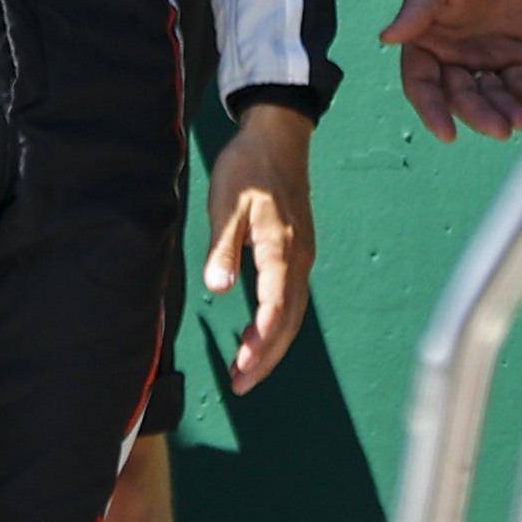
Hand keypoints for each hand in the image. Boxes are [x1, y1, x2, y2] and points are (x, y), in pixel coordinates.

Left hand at [203, 102, 319, 390]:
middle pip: (288, 320)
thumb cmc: (248, 167)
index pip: (276, 306)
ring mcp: (302, 257)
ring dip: (272, 346)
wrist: (279, 136)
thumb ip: (222, 246)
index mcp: (281, 248)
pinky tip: (259, 336)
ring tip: (246, 372)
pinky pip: (291, 299)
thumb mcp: (226, 203)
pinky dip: (277, 325)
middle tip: (240, 385)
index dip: (261, 341)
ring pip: (293, 314)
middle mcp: (298, 259)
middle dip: (266, 356)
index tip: (242, 367)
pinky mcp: (297, 253)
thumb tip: (218, 287)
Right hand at [383, 0, 521, 140]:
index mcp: (424, 36)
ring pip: (489, 96)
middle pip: (458, 96)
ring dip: (503, 111)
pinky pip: (518, 82)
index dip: (432, 110)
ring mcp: (482, 54)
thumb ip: (418, 4)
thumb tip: (387, 38)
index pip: (421, 83)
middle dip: (478, 115)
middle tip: (501, 128)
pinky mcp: (513, 51)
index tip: (448, 133)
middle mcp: (450, 52)